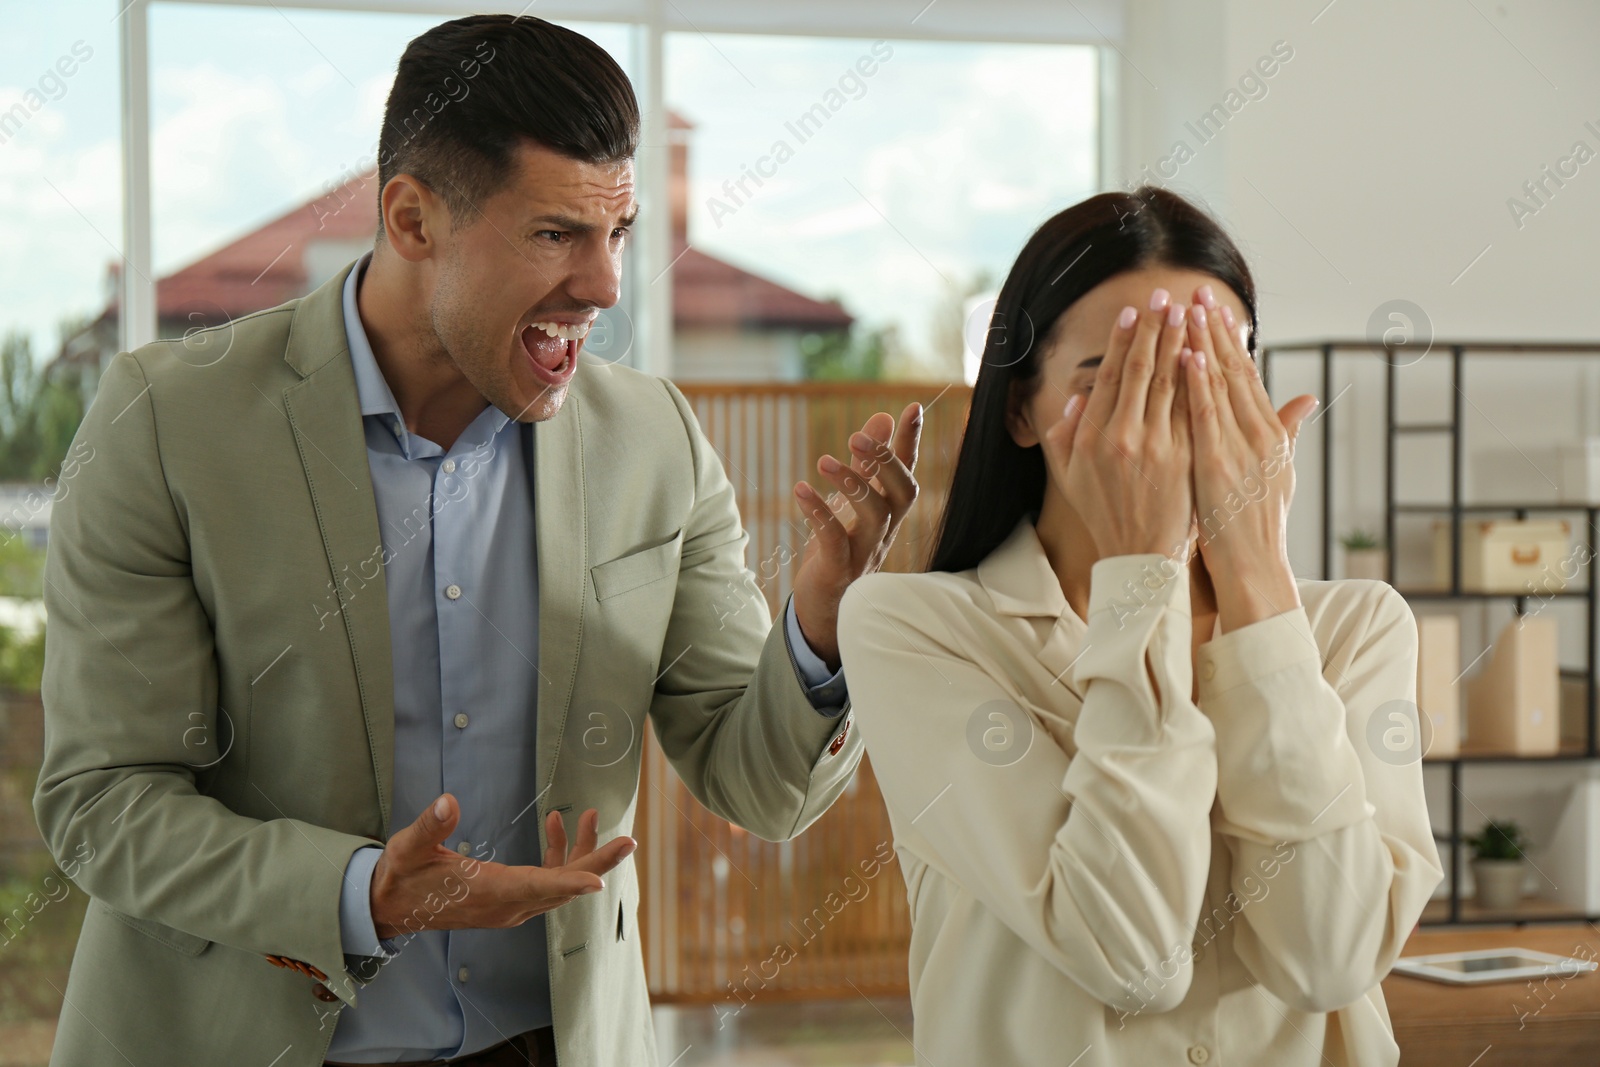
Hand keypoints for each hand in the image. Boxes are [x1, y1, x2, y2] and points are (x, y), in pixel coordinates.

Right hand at [369, 793, 635, 940]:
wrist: (389, 909)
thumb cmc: (401, 877)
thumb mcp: (409, 847)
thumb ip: (430, 825)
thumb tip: (448, 801)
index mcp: (488, 891)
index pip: (536, 887)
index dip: (569, 883)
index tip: (599, 881)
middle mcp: (507, 905)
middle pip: (563, 888)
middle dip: (597, 863)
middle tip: (628, 841)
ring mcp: (510, 906)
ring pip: (559, 885)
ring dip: (580, 854)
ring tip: (591, 817)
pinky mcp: (509, 901)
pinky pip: (545, 882)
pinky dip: (557, 856)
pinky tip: (554, 826)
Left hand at [791, 403, 922, 669]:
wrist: (826, 610)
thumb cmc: (842, 549)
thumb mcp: (853, 502)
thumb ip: (867, 463)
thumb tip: (883, 417)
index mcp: (889, 512)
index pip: (905, 472)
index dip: (910, 442)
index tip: (912, 407)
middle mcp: (885, 530)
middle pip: (903, 493)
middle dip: (885, 462)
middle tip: (856, 436)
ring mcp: (865, 552)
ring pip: (874, 515)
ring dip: (851, 484)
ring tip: (823, 461)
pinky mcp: (839, 570)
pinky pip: (834, 539)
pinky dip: (820, 513)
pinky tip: (801, 490)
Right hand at [1049, 289, 1194, 560]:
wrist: (1139, 558)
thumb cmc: (1103, 513)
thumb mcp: (1070, 476)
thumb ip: (1064, 436)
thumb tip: (1075, 399)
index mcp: (1092, 438)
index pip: (1110, 377)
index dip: (1123, 342)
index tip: (1134, 313)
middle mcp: (1123, 438)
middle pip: (1142, 371)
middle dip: (1156, 330)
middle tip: (1166, 297)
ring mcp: (1157, 448)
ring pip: (1171, 383)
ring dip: (1181, 343)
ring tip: (1190, 313)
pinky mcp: (1185, 458)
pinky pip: (1193, 408)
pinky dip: (1200, 379)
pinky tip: (1206, 354)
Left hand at [1181, 284, 1318, 627]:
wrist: (1255, 569)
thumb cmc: (1258, 526)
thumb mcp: (1280, 473)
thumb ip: (1288, 431)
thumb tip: (1308, 397)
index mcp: (1271, 435)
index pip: (1249, 377)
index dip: (1233, 341)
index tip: (1219, 309)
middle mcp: (1260, 435)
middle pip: (1236, 371)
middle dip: (1217, 329)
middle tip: (1200, 291)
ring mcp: (1241, 449)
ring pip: (1221, 385)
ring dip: (1204, 344)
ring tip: (1189, 308)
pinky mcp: (1219, 465)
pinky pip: (1206, 417)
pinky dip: (1199, 385)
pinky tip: (1188, 356)